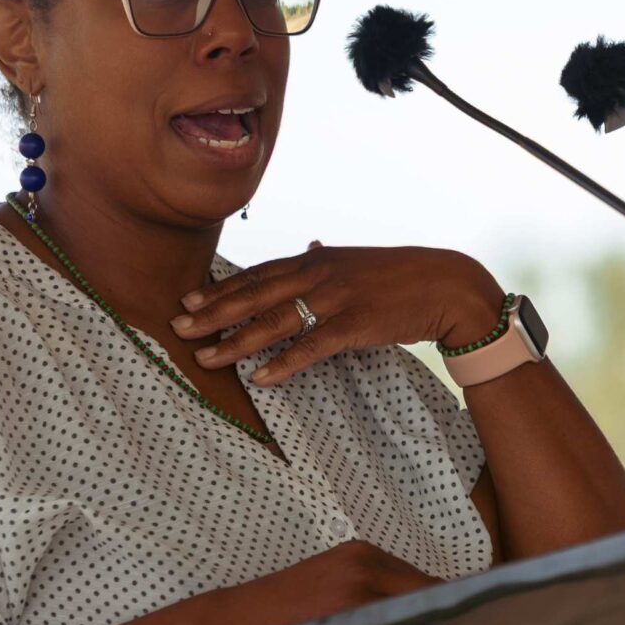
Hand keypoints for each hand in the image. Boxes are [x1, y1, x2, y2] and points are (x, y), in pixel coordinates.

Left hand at [170, 240, 503, 387]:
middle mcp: (318, 274)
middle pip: (254, 295)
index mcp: (315, 260)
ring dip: (235, 340)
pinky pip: (310, 346)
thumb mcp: (357, 261)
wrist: (446, 285)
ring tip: (206, 356)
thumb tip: (308, 246)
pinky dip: (283, 363)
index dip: (221, 287)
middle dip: (213, 311)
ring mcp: (335, 299)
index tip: (189, 298)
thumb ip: (327, 259)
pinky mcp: (354, 324)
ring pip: (273, 322)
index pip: (258, 274)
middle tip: (178, 326)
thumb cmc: (402, 277)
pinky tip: (260, 377)